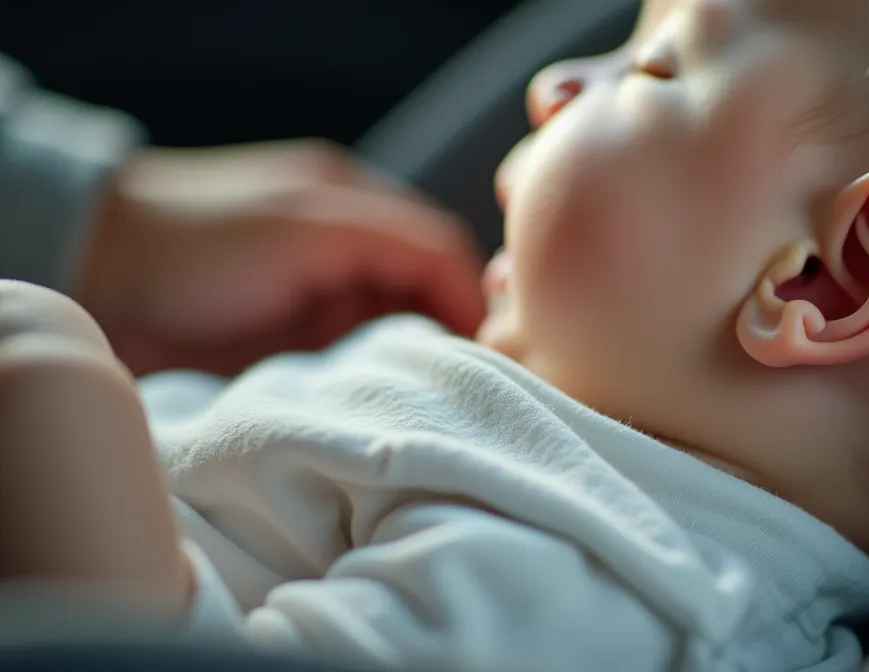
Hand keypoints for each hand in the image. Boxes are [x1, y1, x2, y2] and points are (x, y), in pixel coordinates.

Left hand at [76, 140, 485, 376]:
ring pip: (392, 335)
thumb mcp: (309, 227)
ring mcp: (316, 300)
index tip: (484, 357)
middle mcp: (345, 251)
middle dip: (446, 338)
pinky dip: (370, 383)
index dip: (470, 301)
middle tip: (461, 390)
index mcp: (356, 204)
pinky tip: (375, 405)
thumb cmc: (197, 244)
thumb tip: (470, 296)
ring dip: (409, 366)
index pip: (443, 253)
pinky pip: (352, 366)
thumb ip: (399, 245)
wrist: (94, 280)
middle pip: (425, 297)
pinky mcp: (290, 347)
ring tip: (422, 405)